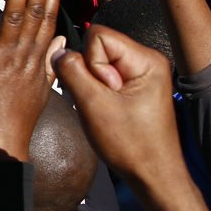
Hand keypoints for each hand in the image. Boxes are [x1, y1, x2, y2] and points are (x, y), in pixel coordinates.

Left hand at [0, 0, 62, 159]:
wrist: (3, 140)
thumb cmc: (20, 117)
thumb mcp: (44, 87)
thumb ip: (52, 61)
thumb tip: (64, 40)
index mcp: (39, 60)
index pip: (48, 22)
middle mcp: (25, 57)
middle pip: (34, 16)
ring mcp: (6, 61)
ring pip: (13, 22)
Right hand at [52, 26, 184, 187]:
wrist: (152, 175)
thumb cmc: (133, 146)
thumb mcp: (94, 106)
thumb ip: (72, 73)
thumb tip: (58, 52)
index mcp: (146, 60)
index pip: (98, 36)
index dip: (91, 63)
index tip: (106, 92)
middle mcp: (146, 61)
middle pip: (97, 48)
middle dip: (90, 75)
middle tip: (104, 104)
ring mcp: (140, 74)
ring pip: (97, 63)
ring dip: (92, 86)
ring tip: (106, 110)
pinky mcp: (133, 86)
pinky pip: (103, 77)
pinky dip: (97, 94)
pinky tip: (106, 112)